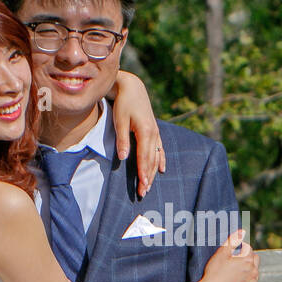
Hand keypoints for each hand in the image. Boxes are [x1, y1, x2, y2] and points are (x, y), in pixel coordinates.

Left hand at [109, 70, 164, 195]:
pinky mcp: (154, 131)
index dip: (143, 172)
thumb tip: (122, 157)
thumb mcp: (120, 120)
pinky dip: (160, 160)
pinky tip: (162, 169)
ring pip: (156, 157)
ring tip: (149, 186)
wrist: (133, 88)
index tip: (142, 185)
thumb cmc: (124, 103)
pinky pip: (160, 149)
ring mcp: (156, 133)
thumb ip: (122, 140)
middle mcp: (154, 134)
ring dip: (153, 172)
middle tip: (143, 193)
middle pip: (151, 160)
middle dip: (148, 178)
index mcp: (146, 131)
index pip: (144, 157)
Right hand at [200, 229, 259, 281]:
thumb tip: (242, 232)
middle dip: (247, 258)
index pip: (248, 248)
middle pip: (254, 259)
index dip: (240, 249)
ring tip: (233, 274)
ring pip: (254, 272)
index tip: (232, 254)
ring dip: (248, 270)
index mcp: (248, 260)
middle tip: (234, 262)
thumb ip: (233, 240)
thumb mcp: (222, 253)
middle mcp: (254, 271)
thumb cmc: (215, 274)